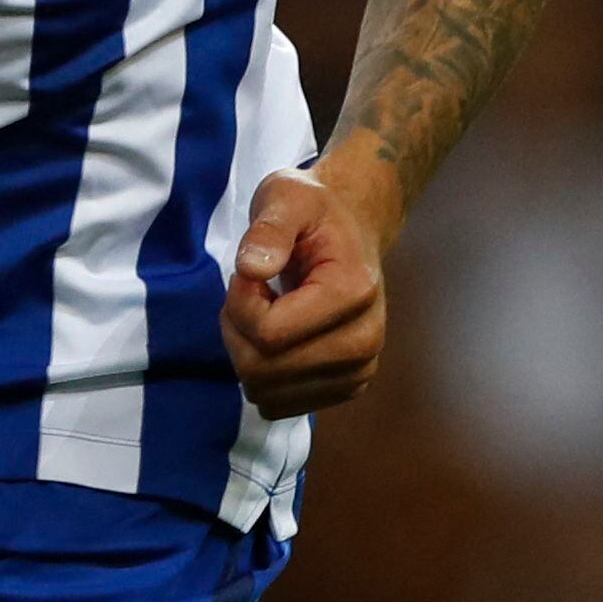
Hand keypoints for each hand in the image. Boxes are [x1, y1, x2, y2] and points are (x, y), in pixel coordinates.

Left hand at [220, 166, 387, 419]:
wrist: (353, 233)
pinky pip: (279, 404)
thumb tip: (251, 269)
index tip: (248, 271)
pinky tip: (275, 338)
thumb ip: (269, 229)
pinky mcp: (346, 389)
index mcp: (353, 293)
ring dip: (246, 352)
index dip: (239, 303)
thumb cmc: (315, 212)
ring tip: (264, 311)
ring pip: (267, 392)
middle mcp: (365, 342)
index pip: (269, 333)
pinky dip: (262, 374)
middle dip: (238, 330)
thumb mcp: (287, 196)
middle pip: (264, 369)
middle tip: (250, 292)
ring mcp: (358, 372)